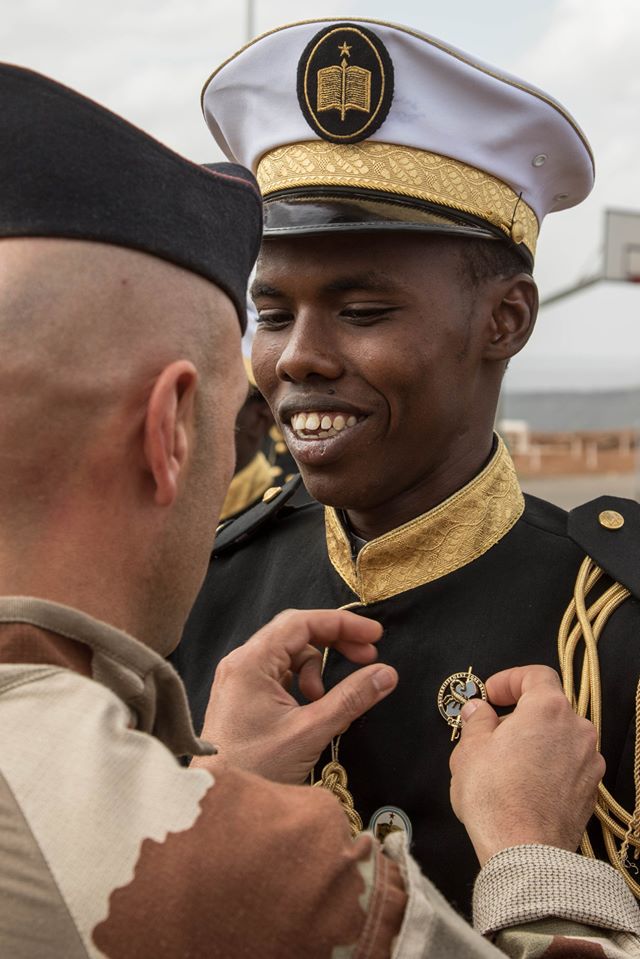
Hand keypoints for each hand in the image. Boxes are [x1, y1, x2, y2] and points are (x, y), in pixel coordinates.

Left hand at [192, 608, 397, 783]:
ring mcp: (239, 679)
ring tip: (324, 701)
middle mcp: (242, 663)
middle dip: (334, 642)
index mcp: (251, 662)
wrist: (218, 802)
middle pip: (296, 633)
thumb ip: (351, 698)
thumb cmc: (255, 768)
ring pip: (289, 654)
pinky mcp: (242, 696)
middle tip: (367, 657)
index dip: (342, 624)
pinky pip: (279, 674)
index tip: (375, 636)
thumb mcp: (310, 731)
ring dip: (316, 669)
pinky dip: (301, 683)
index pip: (302, 623)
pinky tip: (310, 707)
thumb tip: (387, 673)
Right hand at [449, 665, 604, 866]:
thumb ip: (476, 720)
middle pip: (547, 708)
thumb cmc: (495, 797)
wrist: (523, 852)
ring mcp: (589, 762)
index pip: (536, 675)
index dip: (509, 680)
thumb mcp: (470, 749)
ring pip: (558, 738)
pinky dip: (546, 765)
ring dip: (532, 741)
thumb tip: (478, 710)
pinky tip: (521, 785)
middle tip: (488, 731)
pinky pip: (566, 765)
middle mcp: (577, 730)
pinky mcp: (590, 791)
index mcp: (548, 709)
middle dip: (517, 715)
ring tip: (502, 763)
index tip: (489, 694)